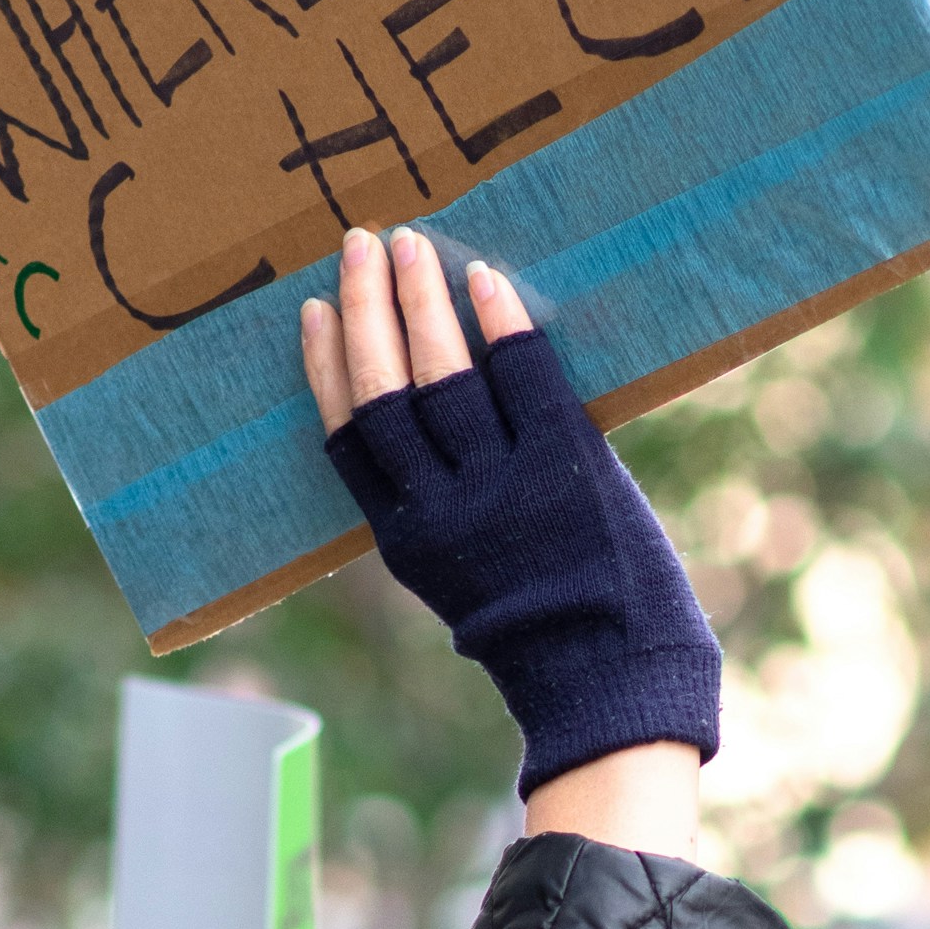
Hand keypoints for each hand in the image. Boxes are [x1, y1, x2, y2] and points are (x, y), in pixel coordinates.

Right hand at [301, 230, 719, 829]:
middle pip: (382, 392)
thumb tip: (444, 431)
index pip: (348, 440)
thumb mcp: (474, 583)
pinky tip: (485, 280)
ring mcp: (499, 487)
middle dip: (365, 314)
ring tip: (410, 246)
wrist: (614, 682)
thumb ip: (449, 516)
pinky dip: (501, 323)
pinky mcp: (562, 466)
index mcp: (407, 544)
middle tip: (358, 246)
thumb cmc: (553, 639)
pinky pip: (522, 376)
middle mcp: (440, 511)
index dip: (325, 372)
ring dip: (420, 302)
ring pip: (439, 376)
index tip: (315, 313)